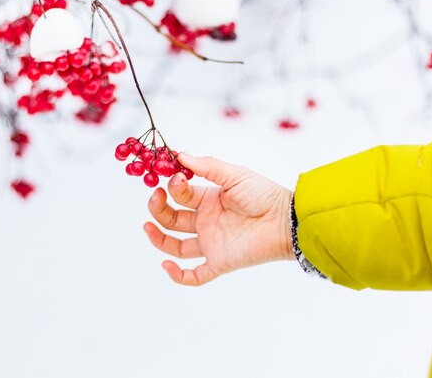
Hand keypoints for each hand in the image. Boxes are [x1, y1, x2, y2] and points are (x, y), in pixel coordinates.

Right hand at [144, 154, 294, 285]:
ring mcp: (211, 243)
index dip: (173, 187)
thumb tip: (180, 155)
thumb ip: (208, 166)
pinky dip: (178, 275)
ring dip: (158, 238)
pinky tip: (166, 265)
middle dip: (159, 208)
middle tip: (156, 197)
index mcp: (209, 200)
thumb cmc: (264, 195)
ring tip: (147, 227)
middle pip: (172, 219)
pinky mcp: (219, 262)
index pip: (181, 194)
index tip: (172, 177)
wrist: (285, 221)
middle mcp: (206, 222)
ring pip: (176, 246)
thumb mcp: (235, 175)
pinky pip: (194, 275)